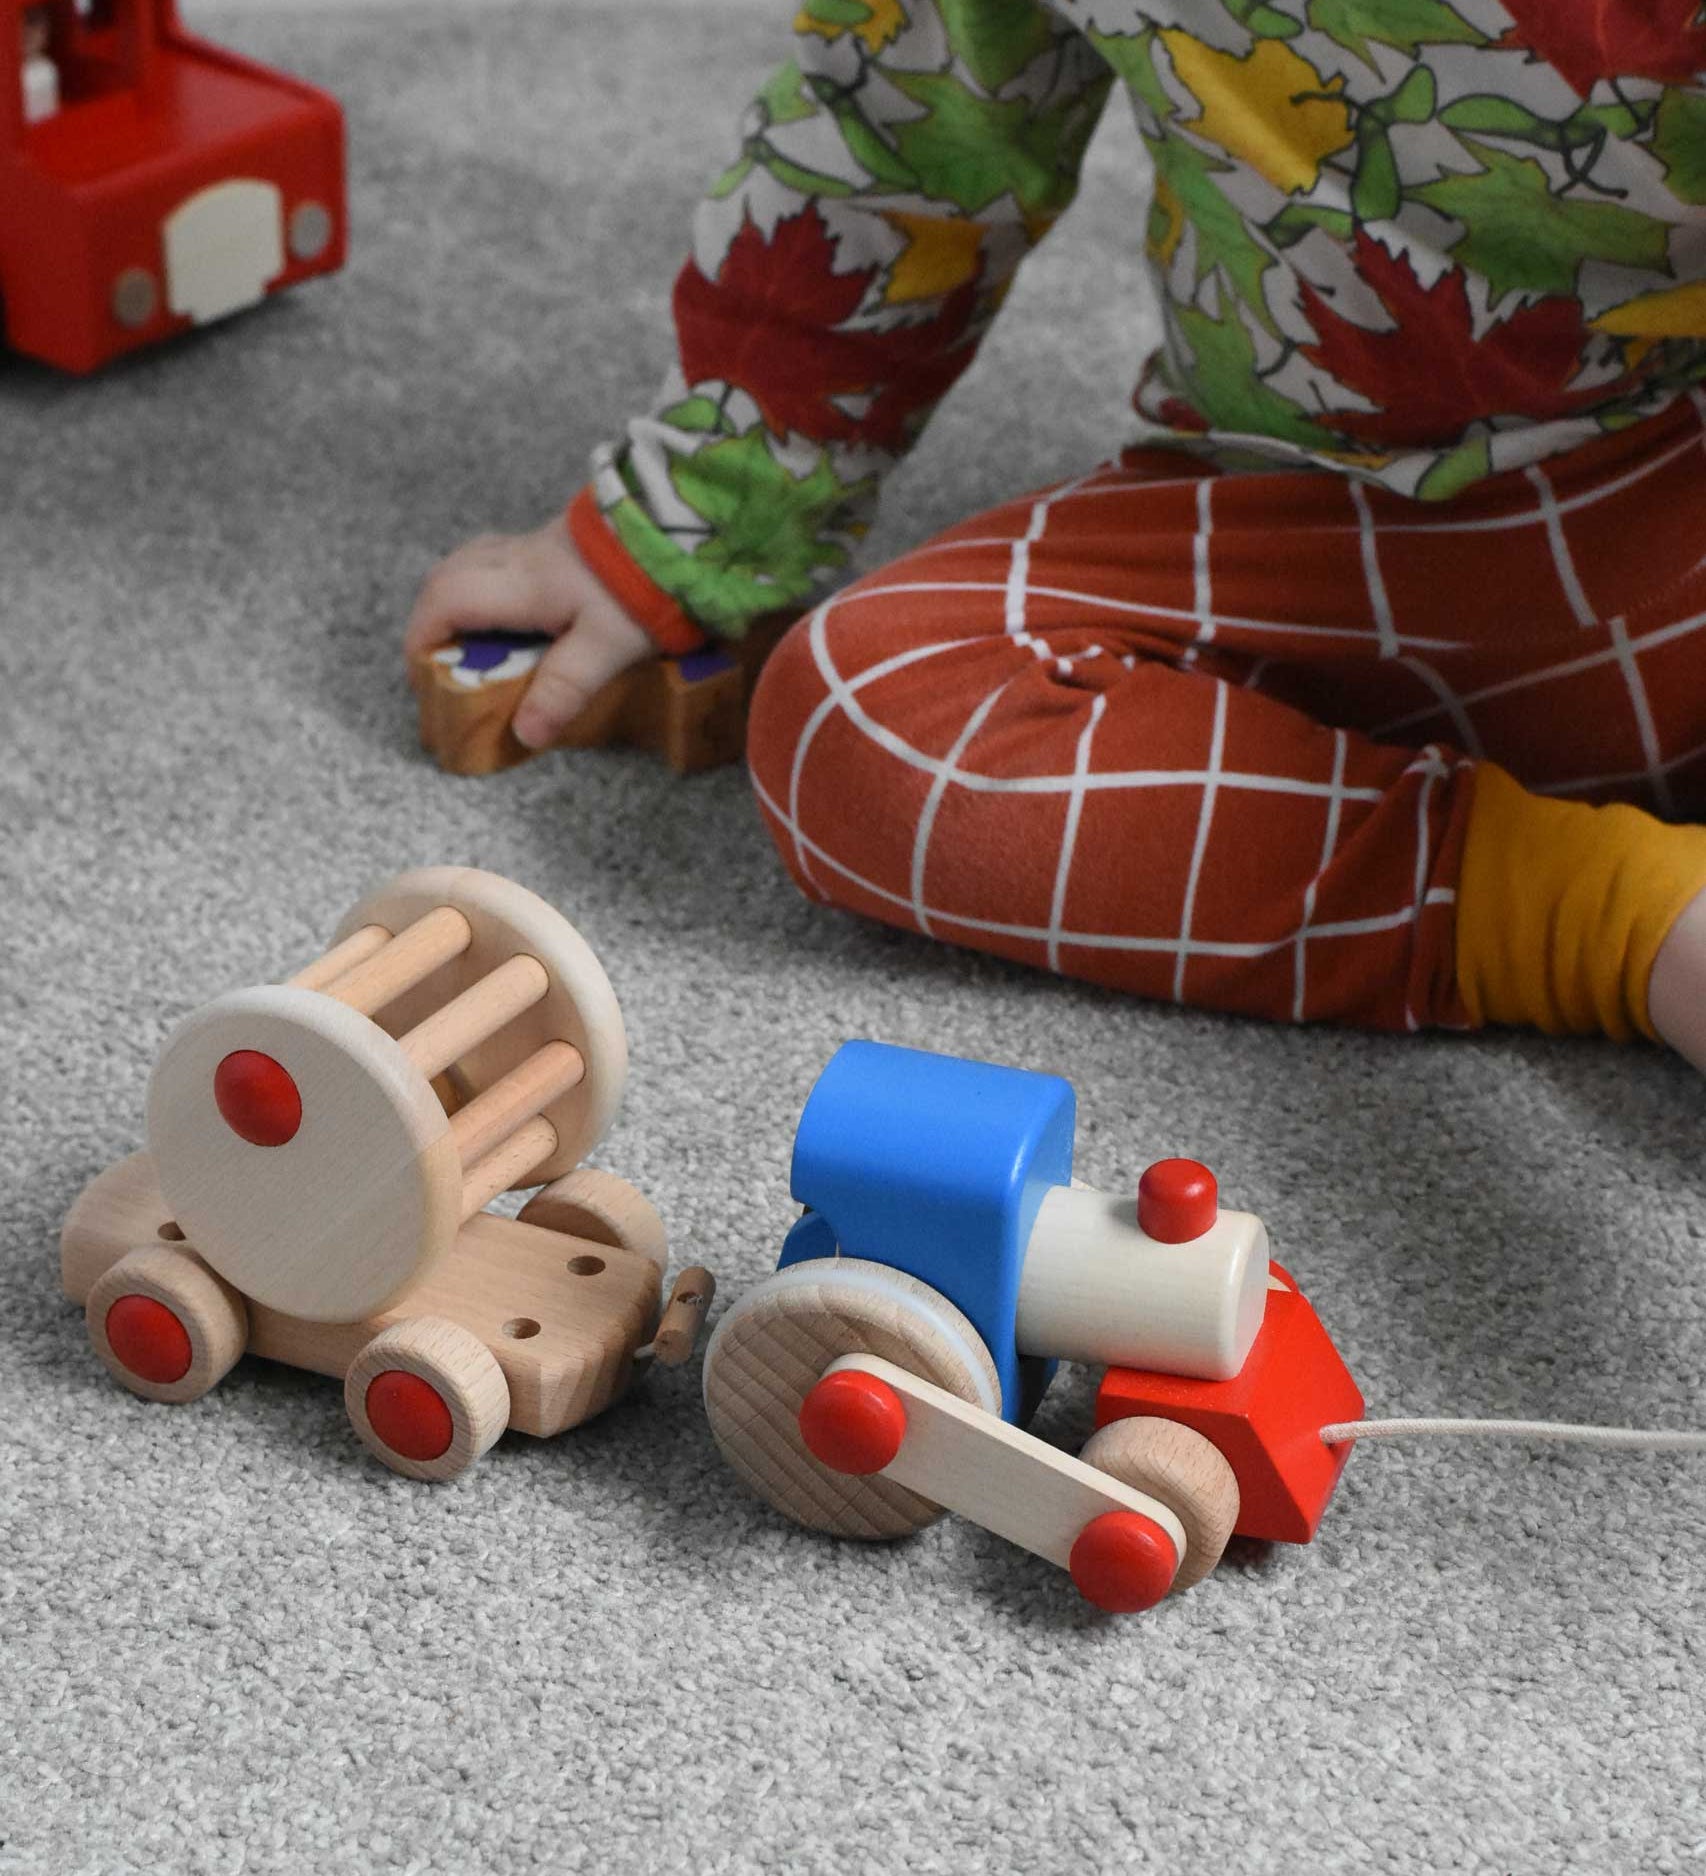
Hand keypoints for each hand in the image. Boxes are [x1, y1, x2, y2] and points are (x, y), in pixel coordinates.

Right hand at [404, 519, 657, 748]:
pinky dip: (485, 588)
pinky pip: (498, 560)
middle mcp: (518, 557)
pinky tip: (512, 615)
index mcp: (520, 583)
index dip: (421, 639)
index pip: (444, 602)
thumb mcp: (607, 648)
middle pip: (445, 578)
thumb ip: (564, 690)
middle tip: (441, 664)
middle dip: (431, 621)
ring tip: (472, 644)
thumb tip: (524, 733)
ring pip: (469, 563)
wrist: (681, 527)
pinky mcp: (558, 541)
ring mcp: (537, 543)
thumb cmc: (644, 586)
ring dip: (456, 600)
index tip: (422, 676)